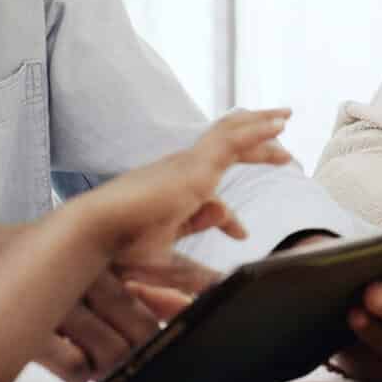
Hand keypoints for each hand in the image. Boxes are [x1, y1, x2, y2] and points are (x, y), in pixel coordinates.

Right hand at [0, 225, 221, 381]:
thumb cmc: (7, 264)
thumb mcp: (66, 255)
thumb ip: (122, 268)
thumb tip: (173, 286)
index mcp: (95, 247)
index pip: (164, 262)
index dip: (198, 282)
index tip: (228, 297)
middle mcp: (81, 267)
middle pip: (143, 316)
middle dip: (156, 341)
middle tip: (164, 356)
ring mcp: (54, 297)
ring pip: (111, 345)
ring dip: (115, 365)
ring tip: (107, 368)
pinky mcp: (27, 327)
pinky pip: (70, 363)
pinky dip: (77, 373)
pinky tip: (72, 370)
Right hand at [90, 108, 287, 265]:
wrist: (96, 234)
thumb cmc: (120, 249)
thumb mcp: (166, 260)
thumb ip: (195, 263)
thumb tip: (229, 262)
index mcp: (173, 194)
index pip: (209, 200)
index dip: (228, 219)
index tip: (241, 235)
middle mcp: (180, 173)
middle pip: (225, 149)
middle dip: (254, 144)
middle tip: (280, 142)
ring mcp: (187, 165)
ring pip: (231, 135)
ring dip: (259, 126)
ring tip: (284, 118)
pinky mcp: (195, 166)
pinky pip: (233, 141)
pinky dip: (257, 132)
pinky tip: (278, 128)